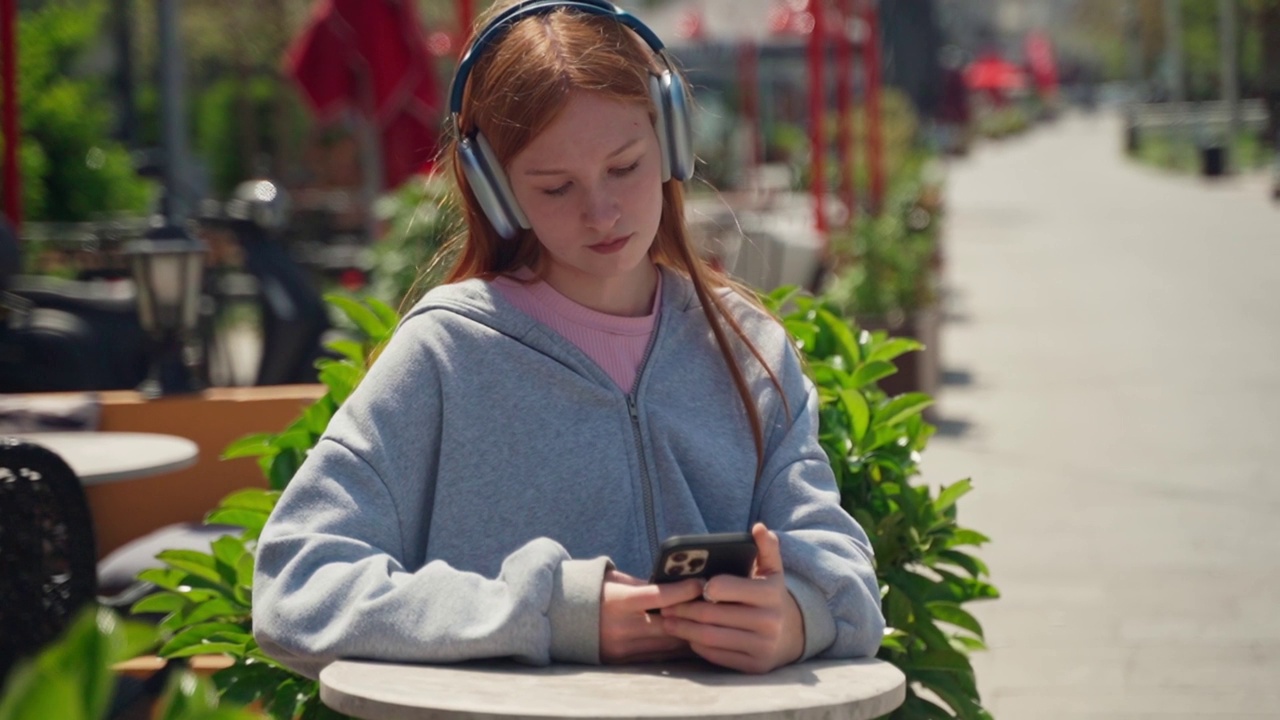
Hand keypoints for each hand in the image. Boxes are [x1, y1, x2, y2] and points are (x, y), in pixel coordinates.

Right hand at [599, 568, 701, 663]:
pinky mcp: (623, 662)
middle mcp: (621, 627)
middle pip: (668, 625)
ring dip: (688, 634)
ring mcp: (623, 648)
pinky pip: (657, 657)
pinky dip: (674, 648)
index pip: (658, 596)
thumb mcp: (614, 580)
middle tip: (711, 604)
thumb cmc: (594, 593)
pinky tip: (688, 638)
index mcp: (618, 602)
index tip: (700, 584)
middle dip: (692, 615)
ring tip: (705, 622)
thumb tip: (674, 585)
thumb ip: (643, 585)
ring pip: (667, 645)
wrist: (561, 620)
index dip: (683, 590)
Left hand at [660, 523, 804, 673]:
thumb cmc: (769, 597)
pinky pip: (717, 656)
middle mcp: (770, 622)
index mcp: (770, 593)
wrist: (791, 635)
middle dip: (683, 610)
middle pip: (712, 615)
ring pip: (711, 637)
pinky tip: (687, 638)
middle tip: (665, 606)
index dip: (700, 587)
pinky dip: (698, 646)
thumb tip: (758, 527)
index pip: (724, 588)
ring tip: (668, 622)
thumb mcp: (771, 571)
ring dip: (684, 630)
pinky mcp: (754, 666)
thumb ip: (765, 548)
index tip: (687, 586)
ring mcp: (762, 646)